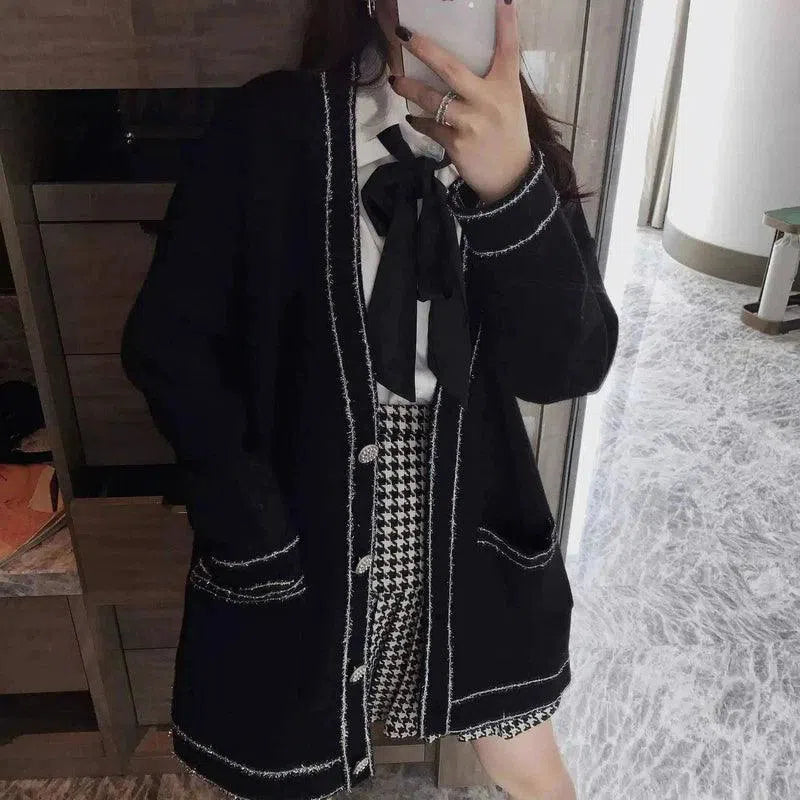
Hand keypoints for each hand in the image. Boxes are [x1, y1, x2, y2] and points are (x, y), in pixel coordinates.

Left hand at [390, 0, 531, 204]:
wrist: (510, 178)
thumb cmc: (507, 135)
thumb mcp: (509, 102)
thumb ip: (493, 79)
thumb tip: (464, 61)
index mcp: (505, 87)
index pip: (508, 50)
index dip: (506, 24)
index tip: (502, 1)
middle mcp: (488, 102)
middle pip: (451, 69)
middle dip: (425, 50)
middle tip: (404, 35)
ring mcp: (470, 124)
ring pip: (432, 100)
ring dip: (409, 89)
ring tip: (395, 82)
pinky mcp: (456, 144)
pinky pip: (430, 127)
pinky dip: (418, 121)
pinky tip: (412, 117)